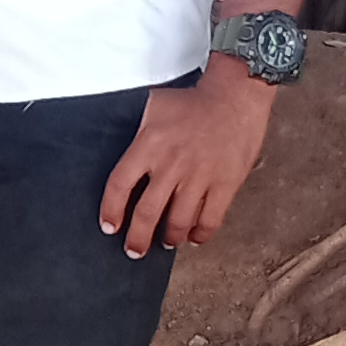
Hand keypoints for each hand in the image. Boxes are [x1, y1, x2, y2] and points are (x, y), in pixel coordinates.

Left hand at [99, 65, 279, 259]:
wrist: (235, 95)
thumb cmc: (195, 100)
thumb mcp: (155, 106)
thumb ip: (139, 132)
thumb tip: (125, 147)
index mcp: (149, 145)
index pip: (120, 185)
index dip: (112, 210)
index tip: (110, 226)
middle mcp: (171, 165)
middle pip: (147, 212)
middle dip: (138, 237)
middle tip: (134, 250)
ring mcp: (199, 177)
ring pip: (178, 221)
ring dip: (169, 237)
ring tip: (166, 242)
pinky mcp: (225, 184)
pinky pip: (210, 219)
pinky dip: (201, 234)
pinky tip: (195, 238)